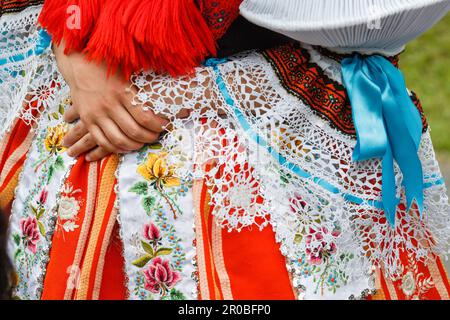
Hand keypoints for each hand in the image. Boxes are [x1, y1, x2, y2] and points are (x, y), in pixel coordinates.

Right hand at [54, 43, 168, 159]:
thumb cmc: (111, 66)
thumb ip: (148, 83)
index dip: (157, 125)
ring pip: (118, 140)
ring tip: (142, 142)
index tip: (165, 125)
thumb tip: (172, 91)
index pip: (144, 117)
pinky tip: (125, 146)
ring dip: (133, 145)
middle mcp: (109, 104)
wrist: (79, 62)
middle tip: (155, 136)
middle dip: (148, 137)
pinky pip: (102, 140)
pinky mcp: (87, 120)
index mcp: (122, 91)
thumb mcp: (130, 70)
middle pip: (133, 131)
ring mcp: (96, 114)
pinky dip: (115, 148)